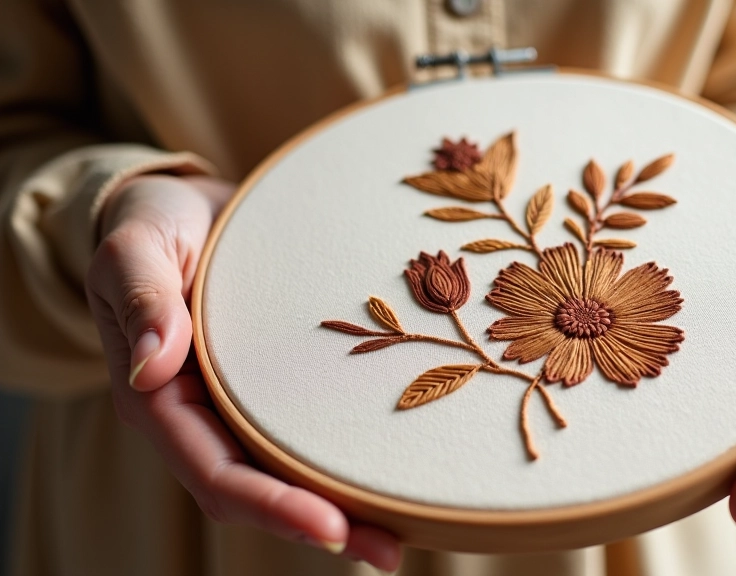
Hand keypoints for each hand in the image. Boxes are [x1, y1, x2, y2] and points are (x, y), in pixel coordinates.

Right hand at [85, 175, 400, 569]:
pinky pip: (306, 435)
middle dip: (319, 525)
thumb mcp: (137, 246)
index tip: (329, 527)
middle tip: (389, 552)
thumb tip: (149, 365)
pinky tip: (390, 473)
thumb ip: (141, 295)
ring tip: (402, 537)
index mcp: (159, 398)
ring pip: (287, 473)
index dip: (271, 506)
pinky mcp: (272, 389)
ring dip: (341, 507)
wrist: (182, 208)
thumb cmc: (153, 223)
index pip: (215, 473)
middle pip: (259, 491)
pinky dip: (343, 462)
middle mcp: (200, 415)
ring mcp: (238, 406)